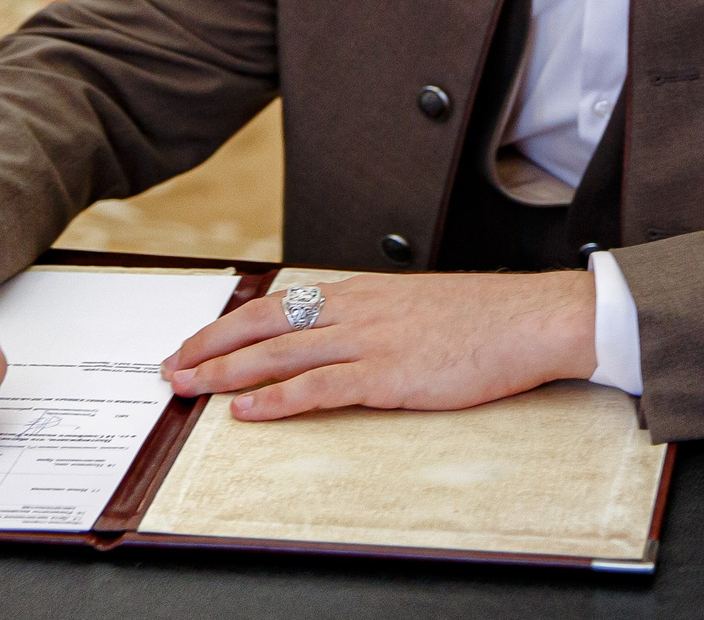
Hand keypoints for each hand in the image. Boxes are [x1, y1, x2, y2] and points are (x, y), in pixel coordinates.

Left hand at [164, 271, 596, 421]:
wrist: (530, 318)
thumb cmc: (482, 318)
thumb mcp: (415, 306)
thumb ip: (373, 318)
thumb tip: (337, 334)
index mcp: (359, 292)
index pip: (277, 304)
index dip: (230, 324)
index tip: (197, 340)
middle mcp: (354, 310)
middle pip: (264, 324)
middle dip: (211, 346)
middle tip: (173, 367)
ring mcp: (369, 341)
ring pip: (280, 354)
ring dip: (228, 373)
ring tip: (191, 388)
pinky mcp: (388, 374)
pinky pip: (319, 387)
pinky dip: (278, 399)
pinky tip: (248, 412)